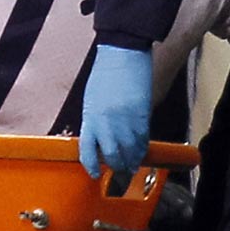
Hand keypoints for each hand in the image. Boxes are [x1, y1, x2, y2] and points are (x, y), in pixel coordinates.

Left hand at [78, 43, 153, 179]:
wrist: (123, 57)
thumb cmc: (104, 76)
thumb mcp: (92, 100)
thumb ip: (95, 121)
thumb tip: (100, 140)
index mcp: (90, 118)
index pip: (87, 151)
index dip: (92, 166)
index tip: (95, 173)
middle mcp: (107, 124)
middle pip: (112, 156)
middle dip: (116, 167)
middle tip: (118, 171)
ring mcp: (126, 123)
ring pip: (130, 153)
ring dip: (131, 162)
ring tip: (131, 166)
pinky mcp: (143, 118)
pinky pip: (143, 142)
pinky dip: (142, 150)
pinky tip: (141, 153)